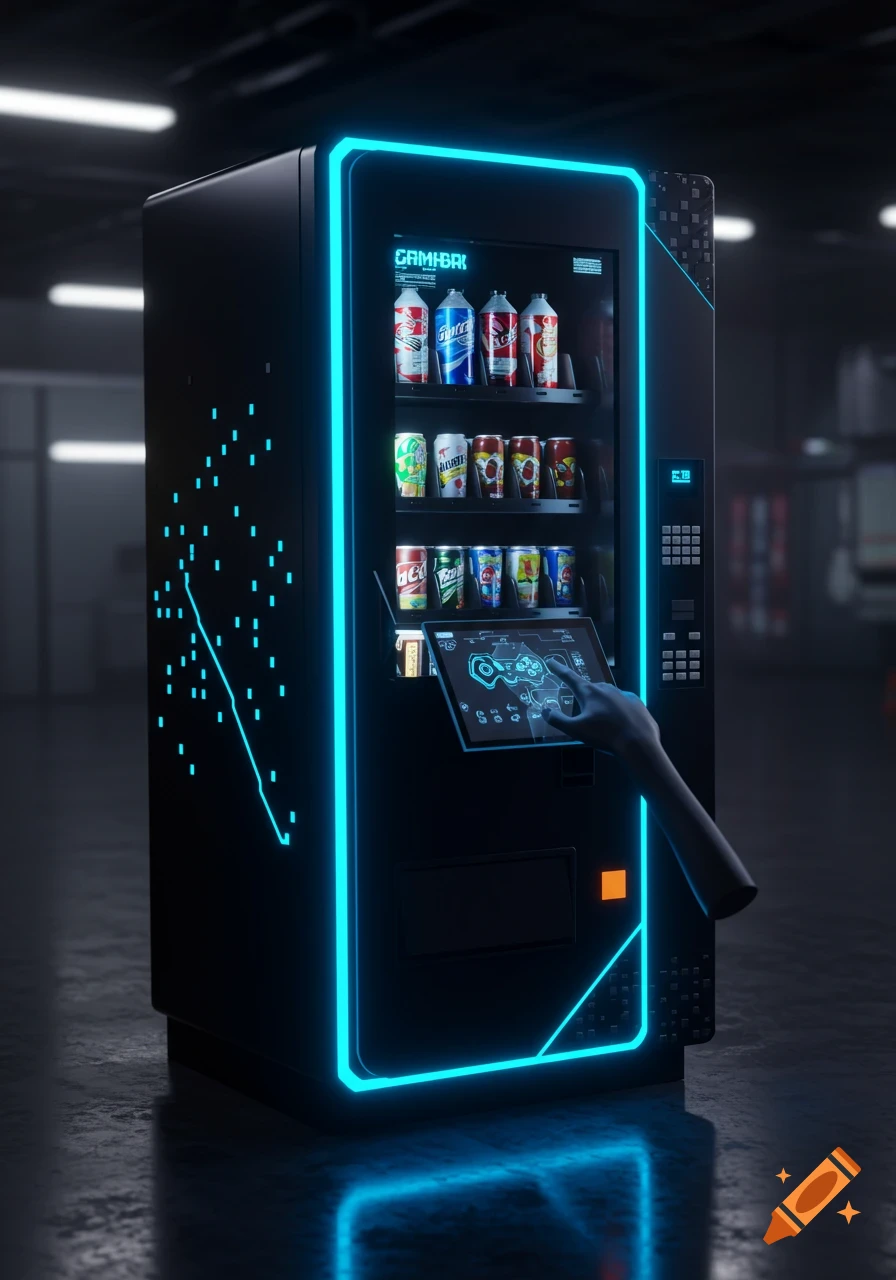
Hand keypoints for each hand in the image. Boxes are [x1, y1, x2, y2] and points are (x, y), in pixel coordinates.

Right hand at [542, 658, 660, 758]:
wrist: (639, 743)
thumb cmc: (605, 736)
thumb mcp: (576, 730)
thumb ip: (558, 720)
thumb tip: (545, 711)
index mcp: (589, 692)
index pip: (569, 677)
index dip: (558, 669)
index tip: (551, 661)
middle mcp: (606, 688)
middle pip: (589, 690)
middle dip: (584, 699)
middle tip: (584, 715)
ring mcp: (622, 693)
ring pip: (606, 696)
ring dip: (601, 706)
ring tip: (603, 725)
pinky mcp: (635, 702)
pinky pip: (622, 704)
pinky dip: (617, 711)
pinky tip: (619, 724)